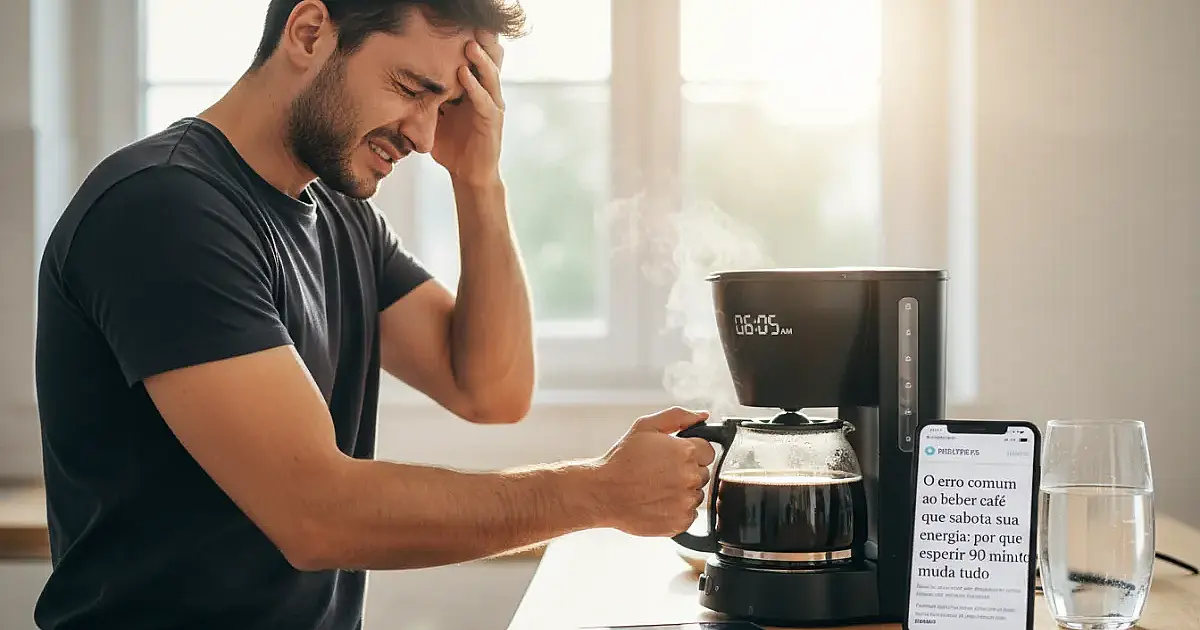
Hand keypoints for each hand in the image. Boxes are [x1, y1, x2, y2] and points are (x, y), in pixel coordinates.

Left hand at [432, 31, 504, 188]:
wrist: (468, 175)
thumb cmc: (452, 146)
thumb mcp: (434, 116)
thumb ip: (426, 98)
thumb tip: (399, 82)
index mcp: (474, 89)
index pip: (474, 60)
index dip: (470, 42)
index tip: (457, 25)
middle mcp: (486, 94)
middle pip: (489, 61)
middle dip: (482, 43)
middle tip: (472, 25)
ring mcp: (492, 106)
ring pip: (491, 77)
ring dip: (480, 60)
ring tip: (470, 44)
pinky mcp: (492, 122)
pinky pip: (484, 101)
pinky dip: (475, 87)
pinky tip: (465, 75)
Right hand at [593, 407, 716, 536]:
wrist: (603, 493)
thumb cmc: (622, 460)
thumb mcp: (645, 426)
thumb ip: (678, 416)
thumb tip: (703, 416)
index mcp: (686, 452)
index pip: (708, 451)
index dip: (691, 452)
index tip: (674, 457)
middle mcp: (690, 477)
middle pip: (703, 473)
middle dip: (686, 471)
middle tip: (661, 472)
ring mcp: (686, 501)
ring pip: (696, 494)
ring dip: (682, 491)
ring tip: (657, 488)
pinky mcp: (681, 522)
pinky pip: (689, 514)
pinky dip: (677, 510)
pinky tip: (658, 502)